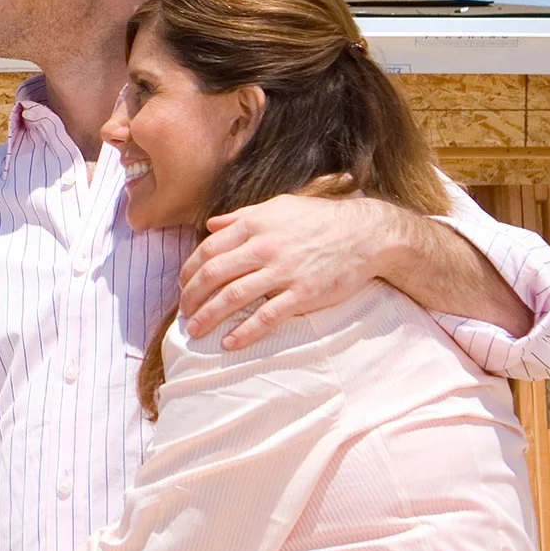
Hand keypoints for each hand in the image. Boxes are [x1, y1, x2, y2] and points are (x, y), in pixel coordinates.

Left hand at [178, 179, 376, 348]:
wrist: (366, 234)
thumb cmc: (320, 219)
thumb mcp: (279, 207)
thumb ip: (242, 216)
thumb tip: (210, 225)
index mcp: (255, 225)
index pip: (208, 250)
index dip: (189, 271)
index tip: (183, 286)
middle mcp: (264, 247)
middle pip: (214, 275)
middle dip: (192, 297)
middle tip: (184, 312)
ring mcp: (283, 272)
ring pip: (233, 297)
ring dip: (208, 317)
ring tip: (194, 331)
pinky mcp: (302, 294)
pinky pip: (266, 317)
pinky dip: (244, 332)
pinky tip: (229, 343)